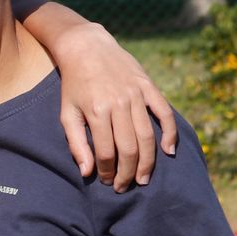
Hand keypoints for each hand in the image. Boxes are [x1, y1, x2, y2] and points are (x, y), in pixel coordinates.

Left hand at [54, 22, 176, 190]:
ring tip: (142, 179)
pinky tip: (168, 151)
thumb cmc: (74, 85)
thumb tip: (86, 173)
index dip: (107, 171)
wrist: (88, 48)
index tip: (107, 182)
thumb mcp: (67, 113)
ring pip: (148, 136)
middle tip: (125, 187)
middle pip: (130, 148)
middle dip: (128, 173)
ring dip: (147, 162)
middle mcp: (119, 103)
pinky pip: (164, 113)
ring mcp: (136, 95)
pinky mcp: (148, 87)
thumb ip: (76, 144)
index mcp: (97, 111)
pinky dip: (169, 133)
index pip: (106, 152)